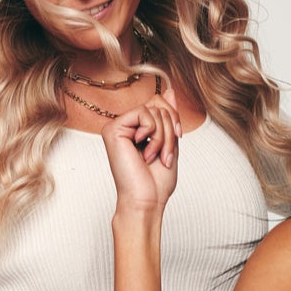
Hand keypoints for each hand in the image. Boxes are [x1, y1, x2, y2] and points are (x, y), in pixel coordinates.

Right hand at [101, 90, 182, 214]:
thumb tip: (169, 91)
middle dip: (171, 129)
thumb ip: (169, 117)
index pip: (159, 103)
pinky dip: (154, 134)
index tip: (178, 138)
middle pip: (158, 104)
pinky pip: (143, 113)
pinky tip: (145, 152)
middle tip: (165, 155)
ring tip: (156, 157)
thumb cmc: (156, 181)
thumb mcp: (170, 142)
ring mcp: (117, 126)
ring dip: (164, 136)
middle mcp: (125, 125)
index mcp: (137, 128)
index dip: (174, 118)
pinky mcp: (113, 129)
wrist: (147, 200)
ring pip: (154, 109)